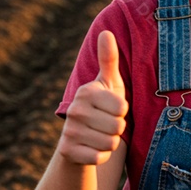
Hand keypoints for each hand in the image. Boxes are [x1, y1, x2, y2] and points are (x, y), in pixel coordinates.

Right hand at [58, 30, 127, 164]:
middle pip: (118, 126)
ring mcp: (69, 131)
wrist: (80, 141)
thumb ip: (109, 59)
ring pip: (110, 143)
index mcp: (86, 92)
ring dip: (109, 143)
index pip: (122, 107)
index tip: (111, 110)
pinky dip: (100, 156)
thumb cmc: (101, 108)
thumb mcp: (108, 83)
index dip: (122, 112)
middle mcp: (74, 110)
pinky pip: (99, 157)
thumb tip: (106, 32)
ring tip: (98, 136)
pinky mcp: (68, 152)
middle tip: (104, 125)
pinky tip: (90, 149)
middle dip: (117, 130)